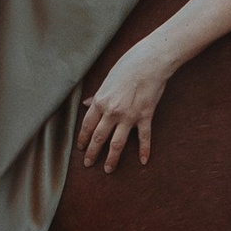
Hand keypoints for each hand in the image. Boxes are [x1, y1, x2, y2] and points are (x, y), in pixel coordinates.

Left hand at [78, 35, 175, 173]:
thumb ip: (97, 95)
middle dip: (92, 153)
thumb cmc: (128, 64)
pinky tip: (144, 161)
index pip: (87, 125)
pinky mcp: (145, 116)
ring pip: (117, 143)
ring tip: (108, 170)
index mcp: (101, 101)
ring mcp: (129, 116)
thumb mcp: (108, 78)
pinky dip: (144, 150)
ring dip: (111, 159)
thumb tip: (86, 104)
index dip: (82, 138)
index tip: (80, 147)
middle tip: (88, 164)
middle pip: (99, 138)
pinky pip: (144, 137)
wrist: (151, 60)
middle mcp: (112, 111)